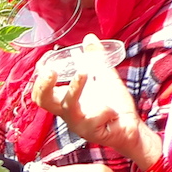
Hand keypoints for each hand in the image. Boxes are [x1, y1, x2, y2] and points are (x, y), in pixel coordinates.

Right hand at [29, 49, 161, 171]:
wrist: (132, 128)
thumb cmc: (114, 105)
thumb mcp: (105, 77)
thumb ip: (96, 59)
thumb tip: (89, 37)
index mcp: (66, 100)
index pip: (42, 91)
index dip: (39, 76)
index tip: (45, 59)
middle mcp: (68, 113)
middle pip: (43, 101)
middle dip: (43, 85)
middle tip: (50, 70)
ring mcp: (79, 124)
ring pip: (69, 107)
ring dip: (75, 87)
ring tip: (84, 72)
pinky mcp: (93, 133)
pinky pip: (97, 116)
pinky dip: (108, 109)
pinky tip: (114, 112)